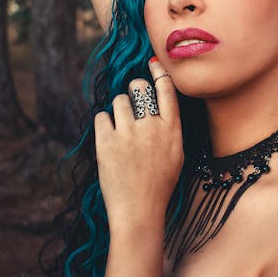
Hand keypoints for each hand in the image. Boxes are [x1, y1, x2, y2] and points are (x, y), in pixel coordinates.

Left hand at [94, 58, 183, 232]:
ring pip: (118, 101)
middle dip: (134, 91)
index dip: (159, 73)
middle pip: (139, 87)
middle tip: (132, 103)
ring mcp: (128, 134)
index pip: (166, 89)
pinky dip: (104, 124)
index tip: (153, 66)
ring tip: (121, 128)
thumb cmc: (159, 185)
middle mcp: (151, 127)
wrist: (138, 210)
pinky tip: (109, 138)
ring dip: (118, 110)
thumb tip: (160, 104)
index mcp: (171, 130)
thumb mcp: (176, 154)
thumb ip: (169, 128)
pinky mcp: (106, 142)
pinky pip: (101, 117)